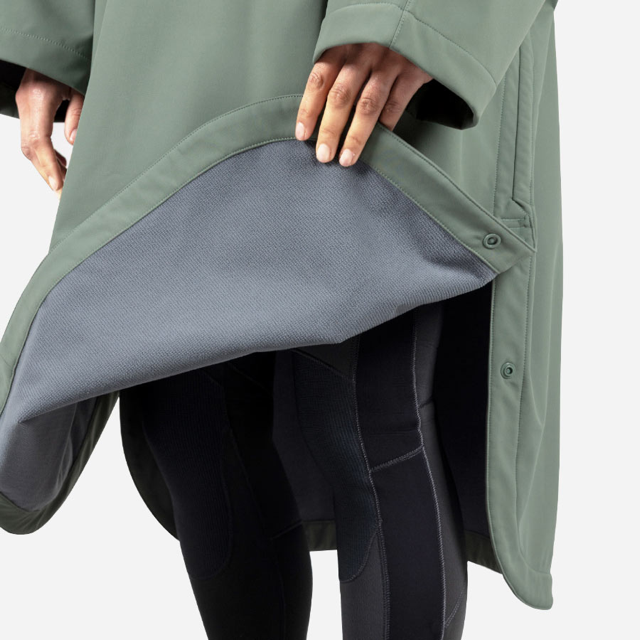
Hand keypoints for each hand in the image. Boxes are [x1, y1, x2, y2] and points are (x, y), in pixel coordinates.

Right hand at [15, 68, 83, 198]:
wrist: (56, 43)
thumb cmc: (72, 61)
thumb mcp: (81, 86)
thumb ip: (78, 113)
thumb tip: (73, 141)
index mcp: (38, 97)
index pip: (38, 141)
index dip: (49, 166)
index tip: (59, 186)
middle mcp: (26, 102)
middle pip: (30, 147)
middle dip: (47, 173)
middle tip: (64, 195)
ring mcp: (24, 104)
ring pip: (29, 144)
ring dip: (46, 166)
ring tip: (64, 185)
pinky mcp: (29, 106)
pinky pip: (32, 135)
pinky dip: (46, 153)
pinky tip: (61, 165)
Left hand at [295, 43, 431, 166]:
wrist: (419, 16)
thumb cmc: (379, 37)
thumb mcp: (354, 42)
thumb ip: (339, 68)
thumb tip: (320, 111)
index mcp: (344, 45)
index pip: (319, 80)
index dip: (309, 109)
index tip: (303, 134)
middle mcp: (364, 52)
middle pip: (341, 96)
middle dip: (330, 129)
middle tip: (323, 155)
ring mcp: (389, 61)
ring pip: (367, 105)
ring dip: (355, 136)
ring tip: (346, 158)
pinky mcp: (413, 71)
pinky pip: (395, 105)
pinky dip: (385, 127)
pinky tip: (378, 143)